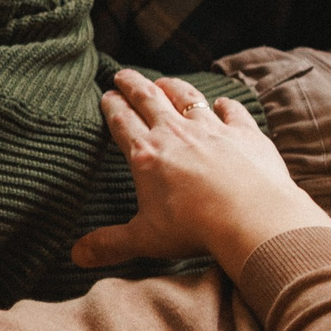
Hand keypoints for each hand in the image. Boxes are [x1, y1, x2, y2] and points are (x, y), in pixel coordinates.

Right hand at [72, 71, 330, 277]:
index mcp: (146, 154)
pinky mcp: (245, 134)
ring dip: (173, 87)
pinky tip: (222, 103)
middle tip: (123, 74)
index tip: (106, 95)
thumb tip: (76, 255)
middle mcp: (176, 133)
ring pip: (187, 97)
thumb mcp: (145, 239)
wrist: (253, 217)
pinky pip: (233, 112)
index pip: (122, 121)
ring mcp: (213, 129)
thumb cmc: (196, 228)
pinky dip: (226, 105)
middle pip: (149, 99)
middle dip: (133, 84)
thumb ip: (110, 244)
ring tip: (164, 82)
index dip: (112, 106)